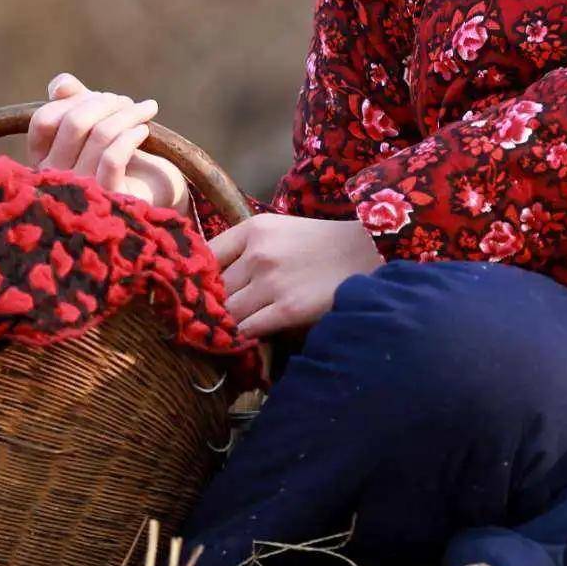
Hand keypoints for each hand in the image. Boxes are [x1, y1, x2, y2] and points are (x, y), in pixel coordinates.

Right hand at [27, 73, 187, 210]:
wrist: (154, 184)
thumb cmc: (119, 147)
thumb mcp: (95, 118)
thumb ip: (74, 98)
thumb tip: (60, 86)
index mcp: (43, 156)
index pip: (44, 119)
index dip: (73, 100)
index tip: (102, 96)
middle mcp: (55, 176)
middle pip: (74, 122)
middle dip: (105, 103)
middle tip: (127, 103)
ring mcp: (80, 190)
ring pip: (100, 135)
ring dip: (127, 115)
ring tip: (144, 111)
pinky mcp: (108, 197)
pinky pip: (113, 158)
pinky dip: (131, 136)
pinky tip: (143, 131)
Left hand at [205, 213, 383, 339]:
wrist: (367, 253)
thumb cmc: (319, 243)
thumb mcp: (278, 231)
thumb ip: (245, 247)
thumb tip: (208, 275)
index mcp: (253, 229)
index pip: (205, 255)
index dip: (199, 276)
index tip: (200, 290)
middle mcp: (257, 254)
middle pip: (215, 288)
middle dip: (213, 304)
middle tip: (213, 316)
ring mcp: (272, 282)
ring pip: (228, 312)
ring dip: (228, 323)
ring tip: (231, 329)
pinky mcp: (288, 309)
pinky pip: (249, 329)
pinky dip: (245, 336)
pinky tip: (250, 337)